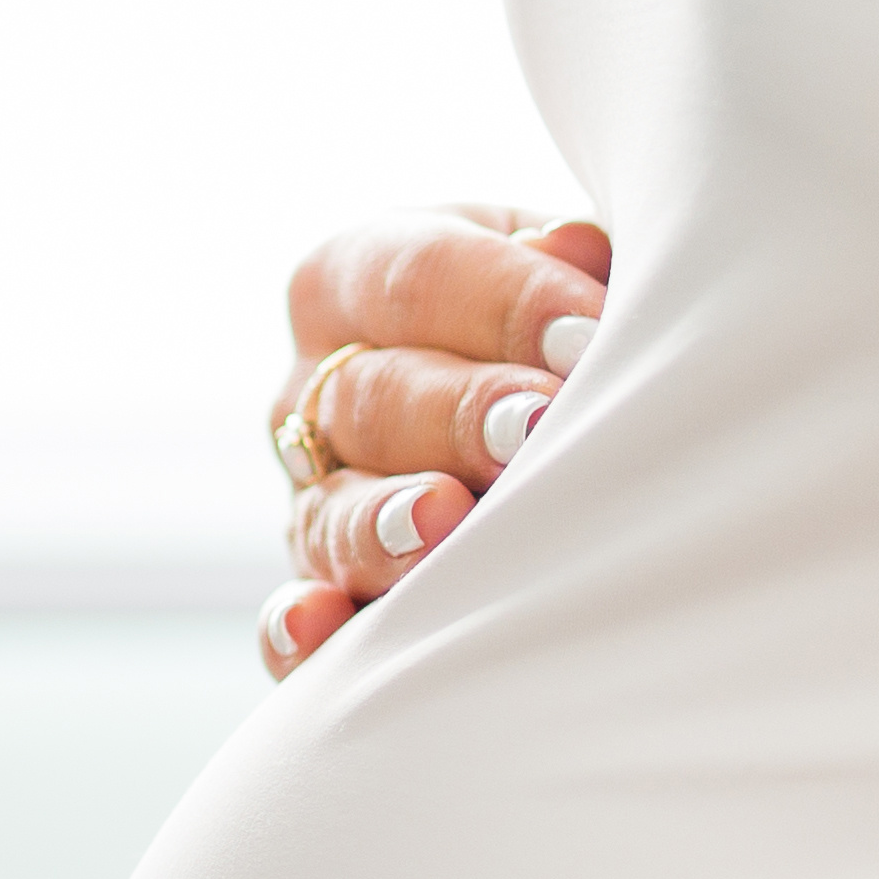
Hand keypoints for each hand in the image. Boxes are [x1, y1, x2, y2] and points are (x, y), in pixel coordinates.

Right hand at [265, 201, 609, 671]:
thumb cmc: (560, 327)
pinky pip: (291, 620)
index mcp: (361, 275)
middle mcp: (316, 385)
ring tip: (449, 520)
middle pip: (372, 396)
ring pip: (332, 509)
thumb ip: (573, 265)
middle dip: (460, 412)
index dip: (504, 302)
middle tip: (538, 428)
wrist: (539, 413)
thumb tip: (573, 250)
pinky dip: (300, 628)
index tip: (588, 336)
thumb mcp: (565, 270)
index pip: (416, 275)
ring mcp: (311, 495)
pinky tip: (323, 624)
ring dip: (387, 519)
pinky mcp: (318, 592)